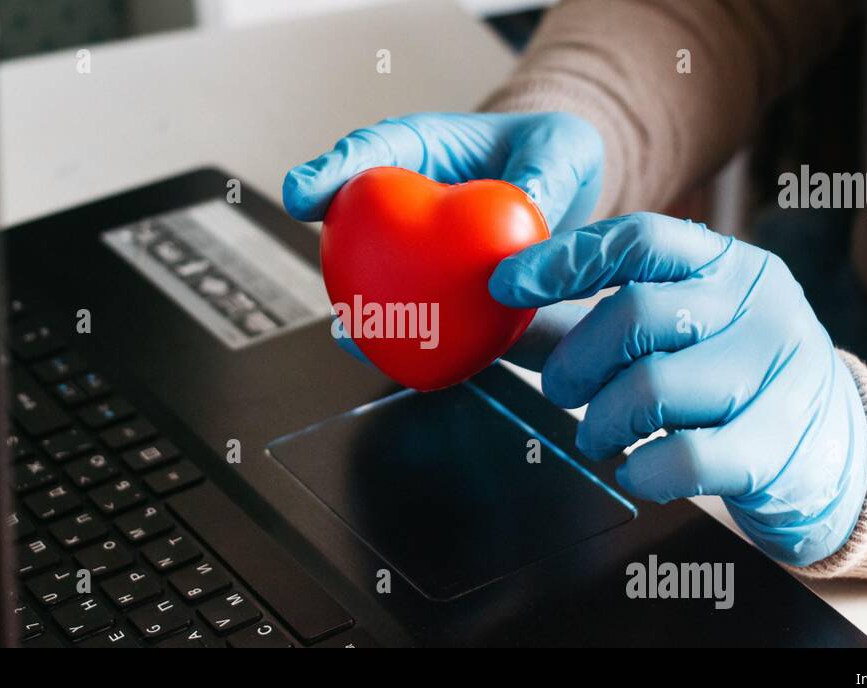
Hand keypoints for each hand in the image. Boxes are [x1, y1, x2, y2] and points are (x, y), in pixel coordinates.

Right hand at [284, 111, 603, 367]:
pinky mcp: (433, 286)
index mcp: (428, 148)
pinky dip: (403, 335)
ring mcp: (414, 245)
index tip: (302, 191)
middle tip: (302, 224)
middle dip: (325, 225)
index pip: (374, 150)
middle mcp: (408, 196)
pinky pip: (413, 311)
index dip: (333, 169)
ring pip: (371, 271)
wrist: (563, 192)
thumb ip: (545, 175)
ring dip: (356, 303)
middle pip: (353, 212)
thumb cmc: (553, 155)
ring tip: (350, 330)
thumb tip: (529, 209)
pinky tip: (397, 359)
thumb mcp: (564, 149)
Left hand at [489, 213, 866, 565]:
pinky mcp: (776, 447)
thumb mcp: (682, 333)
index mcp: (731, 266)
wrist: (839, 454)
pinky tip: (636, 469)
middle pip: (636, 315)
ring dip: (602, 421)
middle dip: (576, 360)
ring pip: (652, 388)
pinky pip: (681, 458)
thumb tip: (503, 312)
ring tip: (601, 434)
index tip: (507, 283)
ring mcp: (776, 376)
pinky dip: (639, 469)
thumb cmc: (734, 384)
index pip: (641, 239)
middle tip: (562, 390)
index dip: (566, 258)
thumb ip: (592, 320)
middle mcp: (760, 308)